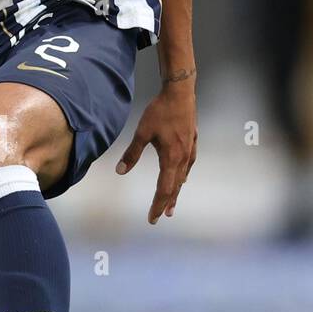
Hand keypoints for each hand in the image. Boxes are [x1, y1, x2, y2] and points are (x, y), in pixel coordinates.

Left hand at [116, 81, 196, 222]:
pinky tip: (182, 178)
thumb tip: (120, 171)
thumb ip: (132, 153)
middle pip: (174, 187)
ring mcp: (189, 151)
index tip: (152, 218)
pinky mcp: (192, 143)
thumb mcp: (142, 132)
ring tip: (171, 205)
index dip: (157, 205)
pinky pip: (188, 166)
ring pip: (182, 178)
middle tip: (160, 217)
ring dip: (175, 193)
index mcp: (171, 158)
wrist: (180, 93)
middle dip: (166, 203)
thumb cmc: (160, 111)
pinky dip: (182, 176)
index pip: (163, 189)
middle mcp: (183, 158)